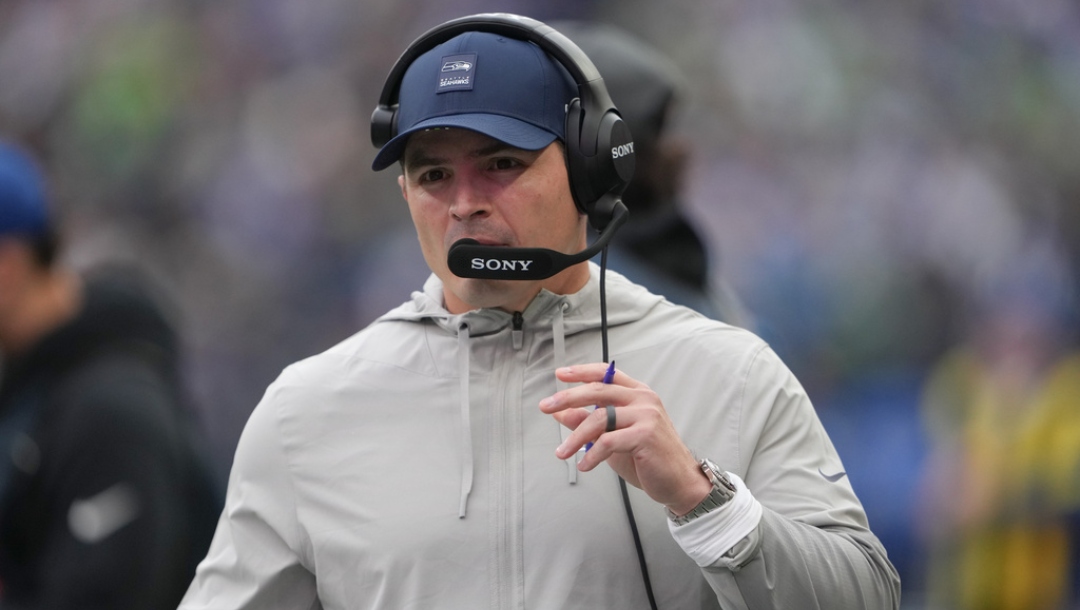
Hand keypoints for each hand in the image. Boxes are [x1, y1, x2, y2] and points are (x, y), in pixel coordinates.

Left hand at [539, 363, 712, 514]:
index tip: (560, 374)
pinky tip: (584, 465)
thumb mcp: (613, 437)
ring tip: (562, 452)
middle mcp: (643, 399)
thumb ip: (589, 422)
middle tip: (546, 406)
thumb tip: (561, 412)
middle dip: (567, 397)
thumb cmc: (648, 458)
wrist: (678, 482)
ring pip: (599, 418)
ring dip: (575, 437)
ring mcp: (646, 415)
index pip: (606, 374)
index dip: (581, 372)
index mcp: (637, 394)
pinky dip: (592, 455)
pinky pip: (608, 441)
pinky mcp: (646, 435)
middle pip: (598, 390)